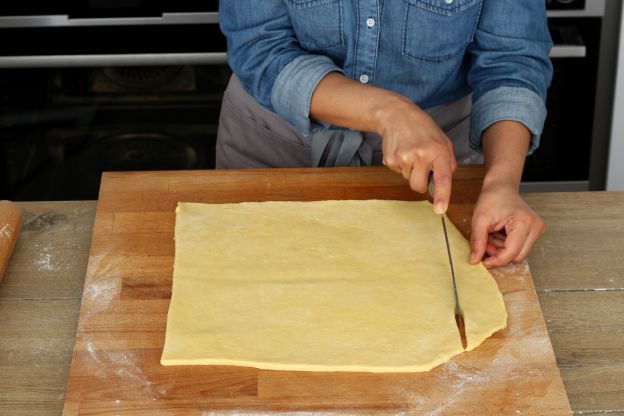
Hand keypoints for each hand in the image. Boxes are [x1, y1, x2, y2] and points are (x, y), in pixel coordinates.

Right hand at [375, 97, 456, 213]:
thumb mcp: (443, 141)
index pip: (442, 178)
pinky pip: (398, 172)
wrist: (396, 115)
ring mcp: (404, 158)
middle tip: (420, 164)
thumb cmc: (422, 129)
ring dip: (410, 170)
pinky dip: (400, 165)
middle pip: (419, 187)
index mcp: (438, 151)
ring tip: (411, 151)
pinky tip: (402, 150)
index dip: (442, 195)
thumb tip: (444, 183)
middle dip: (420, 182)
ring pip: (408, 180)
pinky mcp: (390, 160)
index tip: (440, 210)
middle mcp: (421, 155)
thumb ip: (447, 163)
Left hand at [469, 183, 544, 267]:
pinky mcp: (535, 231)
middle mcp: (535, 227)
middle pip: (517, 256)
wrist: (501, 186)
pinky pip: (520, 247)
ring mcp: (537, 229)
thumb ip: (477, 241)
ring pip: (518, 253)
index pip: (512, 253)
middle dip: (499, 254)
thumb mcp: (479, 219)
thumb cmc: (492, 197)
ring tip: (491, 235)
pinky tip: (498, 234)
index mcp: (524, 222)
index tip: (483, 261)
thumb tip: (474, 260)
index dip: (496, 260)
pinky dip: (506, 245)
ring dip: (501, 249)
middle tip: (485, 243)